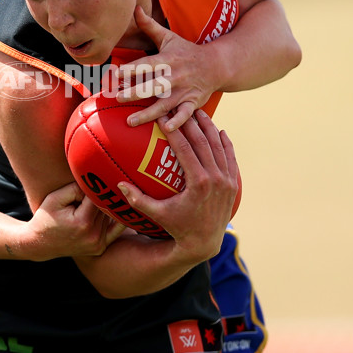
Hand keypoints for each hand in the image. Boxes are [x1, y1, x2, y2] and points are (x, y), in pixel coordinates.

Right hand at [25, 182, 125, 260]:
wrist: (39, 244)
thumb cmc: (45, 218)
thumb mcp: (55, 198)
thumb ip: (76, 188)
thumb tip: (95, 182)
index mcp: (83, 222)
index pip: (98, 196)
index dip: (93, 186)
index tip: (92, 178)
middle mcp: (93, 235)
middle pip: (105, 206)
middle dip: (99, 196)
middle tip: (92, 188)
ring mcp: (97, 244)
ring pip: (110, 216)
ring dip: (104, 207)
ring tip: (90, 202)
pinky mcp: (99, 248)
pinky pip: (115, 230)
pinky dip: (115, 219)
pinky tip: (114, 209)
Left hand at [112, 6, 221, 130]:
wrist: (217, 65)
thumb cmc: (186, 51)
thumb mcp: (169, 38)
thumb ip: (150, 26)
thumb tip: (135, 8)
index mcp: (167, 60)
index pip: (147, 64)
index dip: (132, 69)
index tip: (117, 73)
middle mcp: (175, 76)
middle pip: (153, 86)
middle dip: (136, 92)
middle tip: (118, 97)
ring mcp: (184, 91)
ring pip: (164, 104)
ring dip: (148, 114)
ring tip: (130, 121)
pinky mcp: (192, 103)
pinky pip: (185, 115)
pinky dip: (178, 122)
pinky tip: (166, 129)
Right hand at [118, 110, 237, 263]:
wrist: (205, 243)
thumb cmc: (178, 227)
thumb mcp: (157, 214)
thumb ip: (138, 200)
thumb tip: (119, 184)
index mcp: (198, 183)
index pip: (185, 149)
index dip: (174, 130)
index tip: (164, 118)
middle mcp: (215, 179)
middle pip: (203, 142)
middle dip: (191, 123)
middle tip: (181, 108)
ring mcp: (227, 181)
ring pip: (219, 147)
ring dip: (210, 128)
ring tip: (200, 113)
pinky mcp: (233, 184)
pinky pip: (230, 158)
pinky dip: (225, 143)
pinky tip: (220, 131)